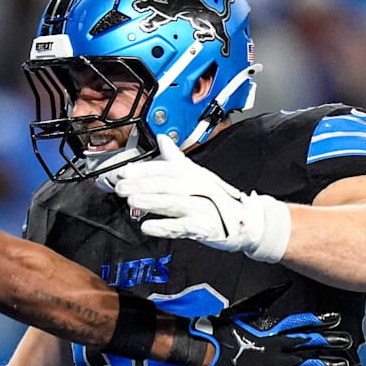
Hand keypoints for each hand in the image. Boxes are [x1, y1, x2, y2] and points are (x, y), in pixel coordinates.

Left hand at [107, 135, 290, 262]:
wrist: (245, 220)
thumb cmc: (215, 198)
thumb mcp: (196, 174)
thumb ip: (175, 158)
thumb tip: (163, 138)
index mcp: (191, 173)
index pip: (165, 168)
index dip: (144, 170)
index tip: (124, 172)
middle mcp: (196, 187)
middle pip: (166, 184)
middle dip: (142, 185)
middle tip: (120, 187)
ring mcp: (200, 206)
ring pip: (173, 202)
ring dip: (152, 201)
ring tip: (132, 201)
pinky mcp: (204, 226)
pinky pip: (182, 226)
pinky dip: (165, 226)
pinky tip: (148, 227)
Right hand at [193, 311, 350, 365]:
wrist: (208, 348)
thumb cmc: (222, 327)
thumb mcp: (245, 307)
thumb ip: (266, 297)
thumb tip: (285, 284)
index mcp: (270, 327)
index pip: (300, 322)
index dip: (319, 321)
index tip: (336, 319)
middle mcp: (277, 343)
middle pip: (309, 342)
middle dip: (329, 341)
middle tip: (348, 341)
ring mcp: (274, 361)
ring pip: (306, 362)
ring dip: (326, 363)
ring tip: (344, 364)